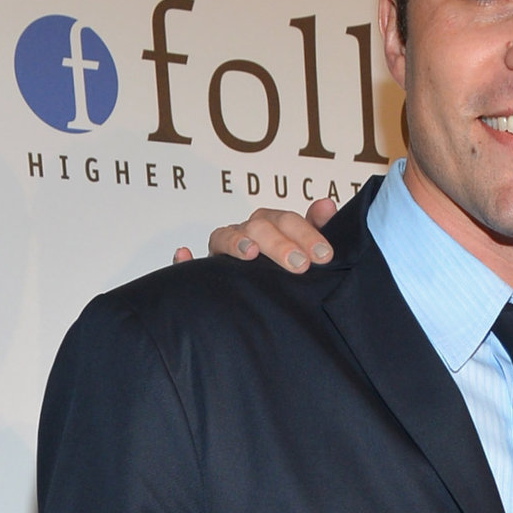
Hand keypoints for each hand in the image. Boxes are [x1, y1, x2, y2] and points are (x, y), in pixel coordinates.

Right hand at [172, 196, 336, 269]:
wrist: (265, 307)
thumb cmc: (285, 270)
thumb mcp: (305, 250)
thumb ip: (316, 229)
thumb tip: (328, 205)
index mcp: (271, 227)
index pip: (286, 220)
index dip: (305, 233)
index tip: (324, 255)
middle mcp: (246, 234)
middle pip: (259, 227)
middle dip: (279, 244)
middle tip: (300, 265)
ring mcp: (223, 252)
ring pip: (224, 237)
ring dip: (236, 242)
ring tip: (251, 253)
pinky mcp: (204, 273)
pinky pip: (188, 265)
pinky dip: (184, 260)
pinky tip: (184, 254)